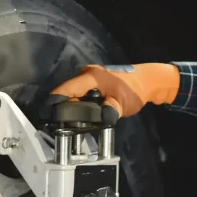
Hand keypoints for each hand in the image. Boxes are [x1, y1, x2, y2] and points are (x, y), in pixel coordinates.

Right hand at [49, 64, 179, 120]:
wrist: (147, 80)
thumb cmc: (135, 91)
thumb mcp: (121, 106)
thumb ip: (108, 112)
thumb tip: (98, 119)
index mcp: (91, 77)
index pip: (66, 89)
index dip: (55, 102)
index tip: (49, 116)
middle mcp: (87, 73)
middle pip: (68, 91)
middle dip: (65, 107)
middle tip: (63, 124)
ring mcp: (90, 74)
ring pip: (75, 91)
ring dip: (74, 104)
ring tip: (73, 121)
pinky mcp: (94, 79)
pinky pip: (81, 90)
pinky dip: (81, 100)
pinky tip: (85, 112)